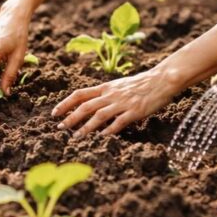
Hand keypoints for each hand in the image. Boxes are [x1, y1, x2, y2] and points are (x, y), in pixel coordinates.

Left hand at [52, 68, 179, 136]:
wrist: (162, 79)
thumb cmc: (142, 83)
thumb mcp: (120, 85)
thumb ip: (107, 94)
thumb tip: (94, 105)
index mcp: (106, 87)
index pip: (80, 94)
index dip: (65, 103)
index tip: (55, 113)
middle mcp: (111, 94)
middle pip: (86, 106)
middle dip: (71, 118)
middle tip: (60, 128)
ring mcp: (123, 103)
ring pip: (99, 115)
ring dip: (86, 127)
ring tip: (76, 137)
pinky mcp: (135, 111)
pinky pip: (119, 122)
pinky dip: (109, 130)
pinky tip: (101, 137)